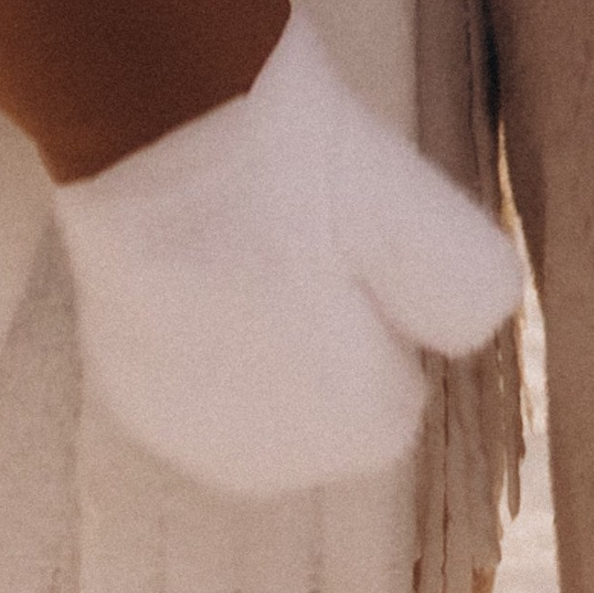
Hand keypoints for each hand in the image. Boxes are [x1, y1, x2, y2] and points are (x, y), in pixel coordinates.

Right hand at [55, 13, 521, 499]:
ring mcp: (185, 434)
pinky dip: (201, 335)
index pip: (396, 391)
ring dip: (262, 339)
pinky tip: (192, 261)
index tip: (354, 239)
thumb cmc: (293, 164)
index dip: (383, 310)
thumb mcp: (414, 206)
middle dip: (324, 337)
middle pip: (328, 403)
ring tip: (242, 239)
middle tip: (300, 232)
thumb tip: (468, 331)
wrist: (148, 129)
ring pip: (262, 393)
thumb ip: (469, 286)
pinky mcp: (125, 395)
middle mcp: (268, 464)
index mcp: (351, 430)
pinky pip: (197, 380)